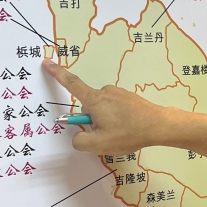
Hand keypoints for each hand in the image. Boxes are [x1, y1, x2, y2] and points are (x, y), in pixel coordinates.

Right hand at [42, 59, 169, 154]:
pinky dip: (117, 120)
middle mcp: (105, 92)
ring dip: (106, 122)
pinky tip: (128, 129)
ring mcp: (118, 94)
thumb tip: (77, 137)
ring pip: (102, 110)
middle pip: (88, 107)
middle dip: (92, 122)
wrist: (159, 125)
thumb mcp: (99, 144)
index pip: (71, 85)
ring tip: (121, 133)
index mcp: (94, 100)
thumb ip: (80, 141)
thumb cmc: (129, 133)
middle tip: (107, 135)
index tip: (47, 62)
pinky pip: (115, 110)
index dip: (57, 74)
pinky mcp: (128, 98)